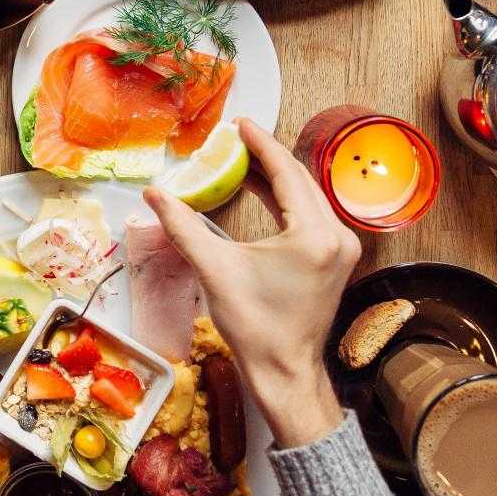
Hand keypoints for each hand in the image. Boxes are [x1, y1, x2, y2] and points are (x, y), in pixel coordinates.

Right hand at [143, 117, 360, 447]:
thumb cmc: (256, 327)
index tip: (241, 124)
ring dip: (276, 176)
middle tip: (237, 138)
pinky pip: (312, 214)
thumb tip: (155, 194)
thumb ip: (184, 226)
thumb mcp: (215, 270)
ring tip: (245, 158)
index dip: (260, 145)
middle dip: (267, 156)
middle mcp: (337, 236)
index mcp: (313, 235)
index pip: (286, 174)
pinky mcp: (337, 259)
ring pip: (308, 195)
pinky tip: (263, 190)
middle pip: (300, 180)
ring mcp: (341, 248)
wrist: (286, 371)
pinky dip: (286, 198)